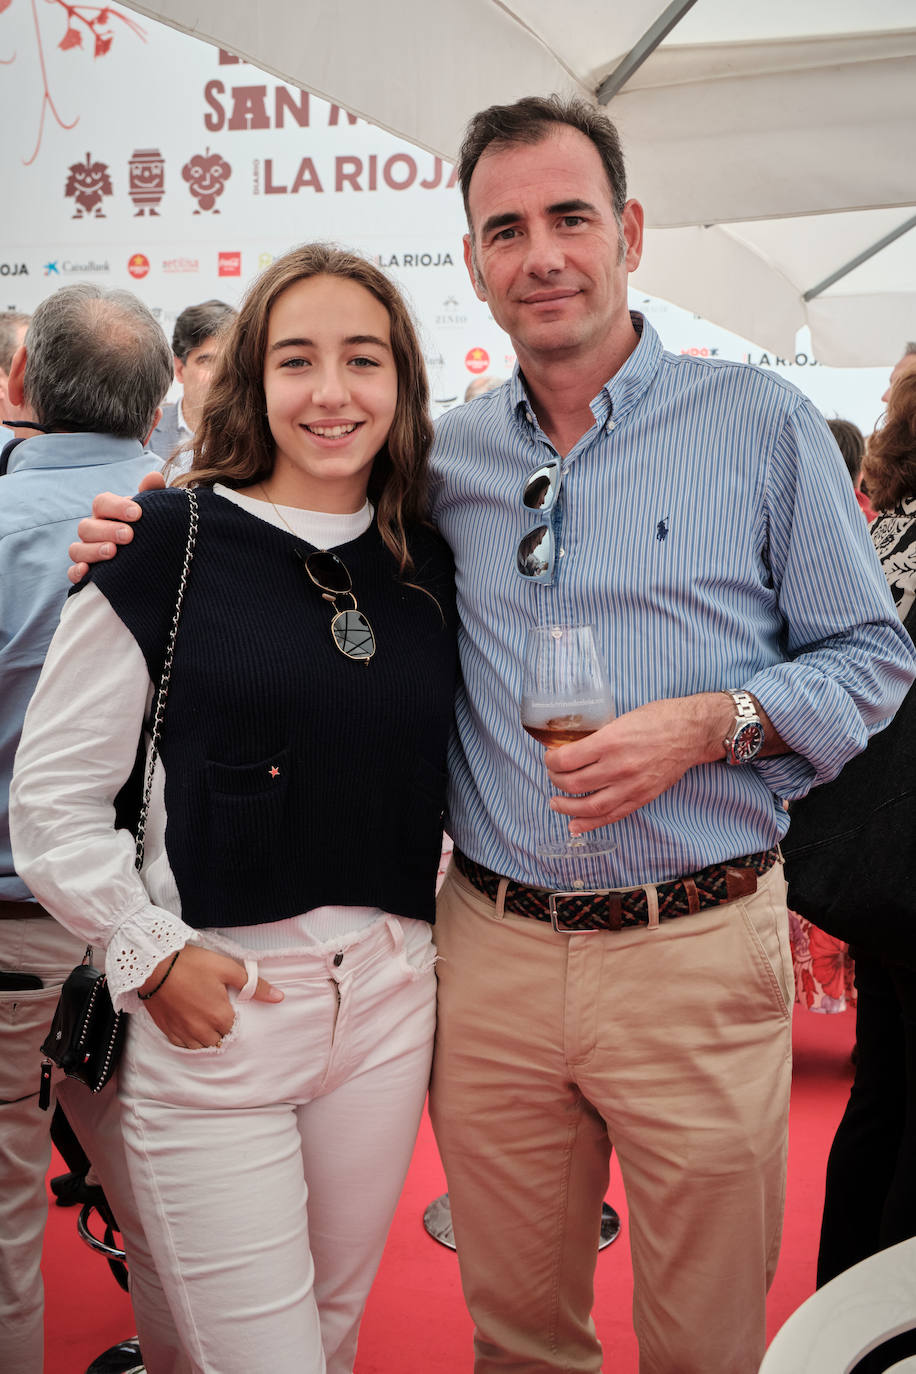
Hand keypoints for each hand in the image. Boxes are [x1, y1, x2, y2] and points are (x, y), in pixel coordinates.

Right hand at [67, 470, 164, 583]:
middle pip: (87, 527)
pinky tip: (87, 572)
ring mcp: (87, 551)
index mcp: (107, 513)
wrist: (152, 555)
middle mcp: (93, 531)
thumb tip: (154, 476)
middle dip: (107, 530)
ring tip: (113, 552)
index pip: (102, 503)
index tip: (137, 513)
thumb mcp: (154, 511)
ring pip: (77, 549)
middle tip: (129, 535)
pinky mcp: (86, 573)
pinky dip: (76, 572)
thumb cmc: (148, 528)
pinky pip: (72, 573)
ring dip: (93, 550)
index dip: (117, 507)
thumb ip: (153, 493)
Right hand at [137, 944, 283, 1048]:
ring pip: (202, 1045)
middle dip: (221, 1028)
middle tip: (216, 1009)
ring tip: (204, 1017)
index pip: (236, 1029)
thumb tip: (279, 997)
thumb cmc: (192, 964)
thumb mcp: (227, 969)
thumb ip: (253, 985)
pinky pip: (183, 1045)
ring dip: (206, 1036)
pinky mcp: (168, 1031)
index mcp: (220, 1017)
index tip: (228, 1004)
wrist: (154, 965)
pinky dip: (189, 1038)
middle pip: (220, 1040)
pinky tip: (189, 1023)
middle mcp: (202, 1031)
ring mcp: (183, 1033)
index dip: (234, 1016)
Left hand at [545, 694, 730, 833]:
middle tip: (553, 775)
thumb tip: (574, 747)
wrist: (691, 733)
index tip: (550, 757)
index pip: (567, 759)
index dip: (551, 760)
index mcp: (610, 741)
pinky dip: (590, 823)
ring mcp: (631, 785)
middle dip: (555, 780)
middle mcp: (618, 766)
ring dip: (567, 807)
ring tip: (555, 803)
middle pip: (573, 783)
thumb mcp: (622, 718)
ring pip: (589, 806)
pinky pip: (611, 815)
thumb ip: (599, 736)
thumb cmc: (658, 719)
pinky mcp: (641, 797)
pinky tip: (575, 825)